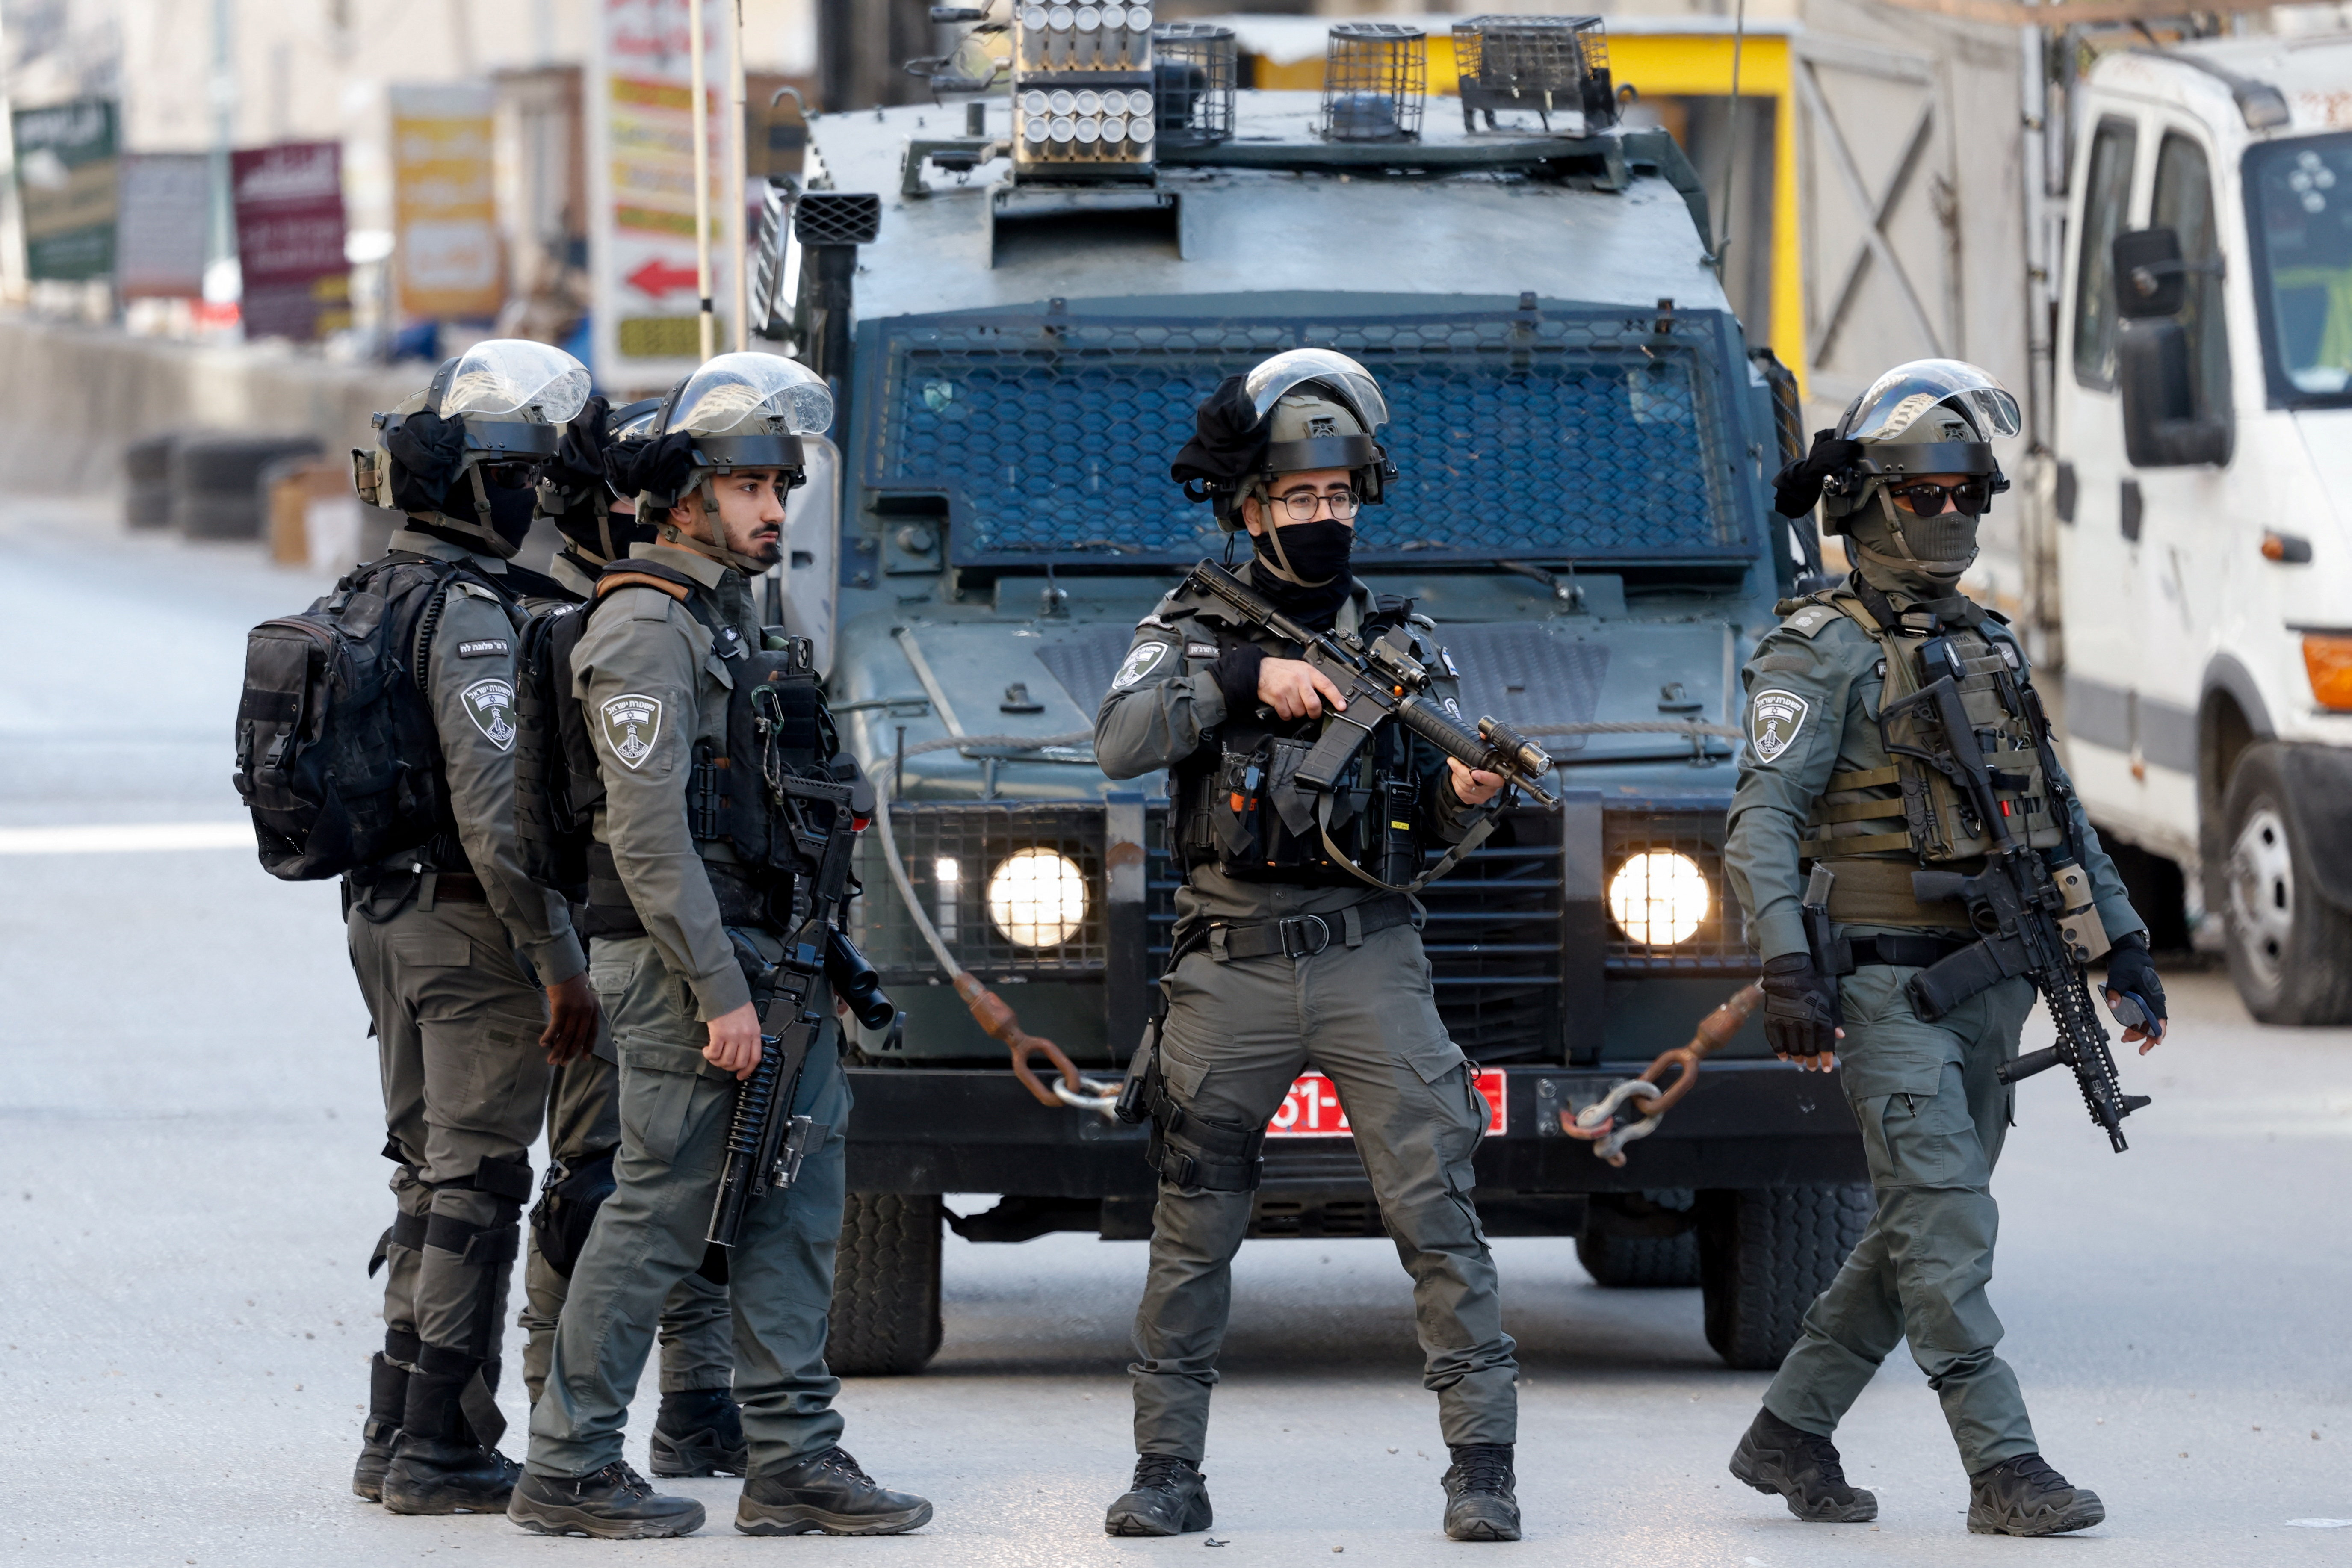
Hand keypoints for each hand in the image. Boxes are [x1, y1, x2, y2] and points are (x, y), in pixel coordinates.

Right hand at [540, 972, 600, 1064]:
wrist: (564, 971)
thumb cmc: (572, 987)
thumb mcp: (583, 1002)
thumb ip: (581, 1017)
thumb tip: (572, 1035)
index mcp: (593, 1011)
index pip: (593, 1033)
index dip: (588, 1047)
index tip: (585, 1059)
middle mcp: (586, 1012)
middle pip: (579, 1037)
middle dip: (570, 1053)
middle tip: (562, 1063)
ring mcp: (574, 1010)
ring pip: (566, 1035)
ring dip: (558, 1050)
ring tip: (552, 1060)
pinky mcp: (561, 1007)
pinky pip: (555, 1027)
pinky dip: (549, 1037)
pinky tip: (543, 1044)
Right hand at [703, 1001, 765, 1079]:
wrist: (724, 992)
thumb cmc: (736, 1004)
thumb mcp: (750, 1020)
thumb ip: (749, 1035)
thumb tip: (743, 1051)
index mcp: (755, 1033)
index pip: (755, 1059)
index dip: (748, 1071)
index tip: (741, 1076)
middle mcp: (745, 1037)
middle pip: (739, 1063)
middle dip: (729, 1067)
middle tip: (722, 1062)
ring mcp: (732, 1036)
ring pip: (726, 1061)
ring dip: (717, 1062)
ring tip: (713, 1055)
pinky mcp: (719, 1035)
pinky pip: (714, 1054)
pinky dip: (709, 1055)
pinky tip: (706, 1050)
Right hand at [1257, 657, 1347, 720]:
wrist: (1260, 670)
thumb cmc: (1281, 670)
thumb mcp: (1300, 668)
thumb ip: (1312, 680)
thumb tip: (1324, 696)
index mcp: (1308, 672)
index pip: (1327, 685)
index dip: (1336, 698)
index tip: (1342, 707)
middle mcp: (1299, 679)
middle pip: (1313, 704)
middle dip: (1314, 713)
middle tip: (1312, 713)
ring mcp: (1288, 688)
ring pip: (1300, 711)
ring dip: (1297, 713)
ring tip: (1292, 704)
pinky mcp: (1278, 697)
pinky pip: (1287, 714)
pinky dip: (1286, 715)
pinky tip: (1284, 707)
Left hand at [1447, 758, 1504, 807]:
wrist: (1481, 778)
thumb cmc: (1484, 768)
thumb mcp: (1487, 759)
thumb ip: (1483, 754)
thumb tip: (1481, 740)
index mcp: (1498, 778)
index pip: (1494, 780)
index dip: (1484, 777)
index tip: (1474, 772)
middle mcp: (1491, 790)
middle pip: (1473, 782)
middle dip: (1460, 770)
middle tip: (1453, 761)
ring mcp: (1481, 797)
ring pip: (1464, 787)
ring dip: (1456, 775)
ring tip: (1455, 766)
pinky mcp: (1471, 800)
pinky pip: (1460, 792)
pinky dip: (1455, 782)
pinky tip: (1456, 776)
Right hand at [1760, 953, 1842, 1070]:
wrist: (1789, 973)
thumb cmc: (1812, 986)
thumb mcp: (1828, 1000)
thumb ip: (1833, 1019)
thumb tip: (1840, 1036)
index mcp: (1820, 1018)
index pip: (1825, 1044)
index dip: (1827, 1058)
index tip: (1827, 1068)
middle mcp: (1804, 1022)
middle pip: (1809, 1050)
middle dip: (1811, 1061)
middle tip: (1812, 1067)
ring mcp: (1787, 1021)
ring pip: (1792, 1048)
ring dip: (1797, 1058)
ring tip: (1799, 1061)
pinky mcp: (1772, 1019)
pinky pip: (1776, 1041)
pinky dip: (1780, 1051)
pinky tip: (1784, 1057)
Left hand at [2102, 933, 2167, 1051]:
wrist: (2128, 953)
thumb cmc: (2128, 964)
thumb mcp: (2119, 976)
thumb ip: (2116, 991)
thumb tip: (2113, 1006)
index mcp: (2152, 995)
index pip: (2159, 1016)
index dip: (2159, 1030)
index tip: (2157, 1042)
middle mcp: (2152, 1000)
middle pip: (2153, 1023)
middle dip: (2147, 1037)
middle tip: (2140, 1050)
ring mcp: (2147, 1000)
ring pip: (2146, 1021)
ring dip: (2138, 1032)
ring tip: (2125, 1039)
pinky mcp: (2140, 1000)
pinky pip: (2140, 1016)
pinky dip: (2134, 1024)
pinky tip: (2126, 1030)